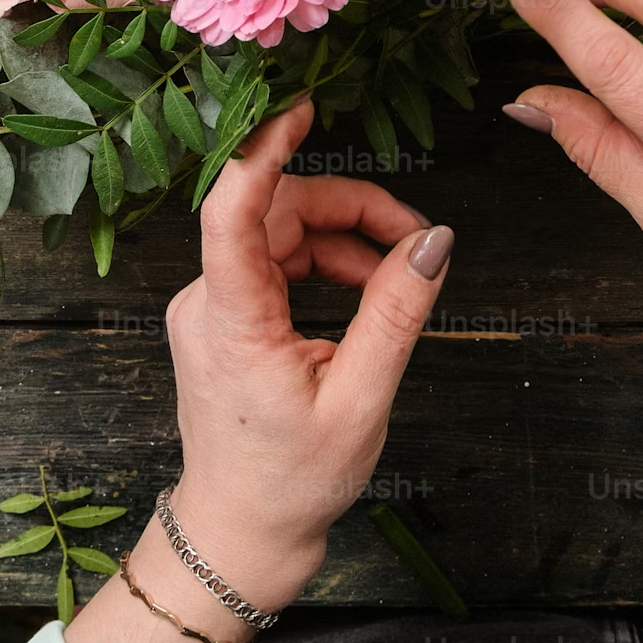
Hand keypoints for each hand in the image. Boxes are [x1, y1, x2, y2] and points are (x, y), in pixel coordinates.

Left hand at [157, 99, 452, 607]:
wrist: (241, 535)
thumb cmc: (294, 482)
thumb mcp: (361, 401)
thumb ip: (397, 313)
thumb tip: (435, 239)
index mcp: (230, 322)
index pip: (232, 210)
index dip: (264, 150)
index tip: (301, 107)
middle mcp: (206, 303)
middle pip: (276, 213)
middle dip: (351, 209)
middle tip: (416, 237)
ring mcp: (210, 310)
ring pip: (280, 234)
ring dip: (345, 238)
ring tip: (400, 274)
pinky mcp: (224, 319)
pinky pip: (276, 262)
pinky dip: (326, 263)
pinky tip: (366, 292)